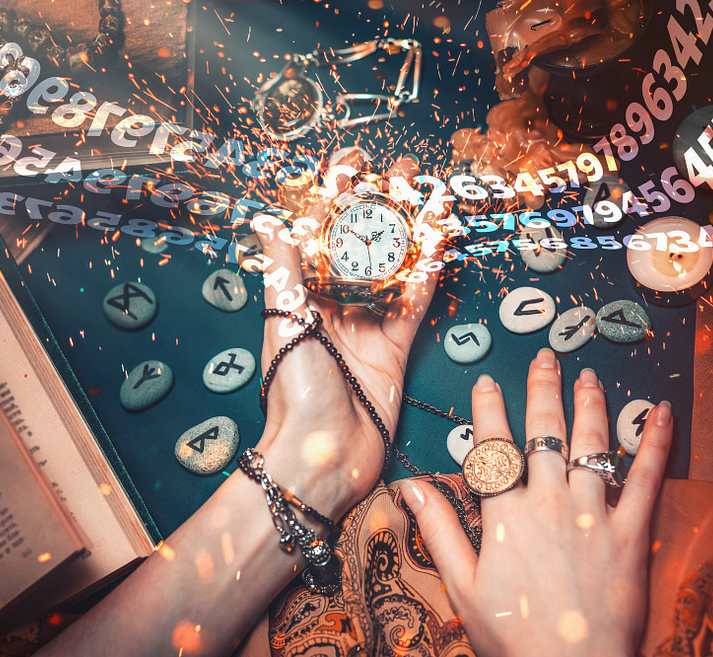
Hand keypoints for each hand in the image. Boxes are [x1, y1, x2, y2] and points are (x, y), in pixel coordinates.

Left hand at [254, 150, 444, 519]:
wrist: (323, 453)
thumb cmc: (293, 388)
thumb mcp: (283, 319)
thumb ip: (283, 267)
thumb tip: (267, 217)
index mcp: (301, 293)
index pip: (319, 230)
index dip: (336, 193)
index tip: (354, 160)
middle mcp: (335, 303)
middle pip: (363, 241)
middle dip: (383, 201)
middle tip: (404, 167)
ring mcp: (368, 322)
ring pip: (396, 264)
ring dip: (414, 226)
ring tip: (431, 190)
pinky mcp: (396, 345)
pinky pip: (417, 299)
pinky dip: (431, 269)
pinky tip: (444, 237)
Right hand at [400, 348, 672, 655]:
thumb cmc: (514, 634)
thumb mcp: (462, 584)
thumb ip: (437, 529)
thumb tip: (408, 485)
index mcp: (505, 514)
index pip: (493, 448)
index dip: (488, 410)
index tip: (487, 382)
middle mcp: (549, 502)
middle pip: (544, 432)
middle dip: (542, 390)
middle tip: (544, 357)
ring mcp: (593, 514)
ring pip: (591, 444)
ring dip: (589, 403)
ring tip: (587, 375)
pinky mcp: (631, 532)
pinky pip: (646, 478)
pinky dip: (655, 442)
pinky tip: (661, 412)